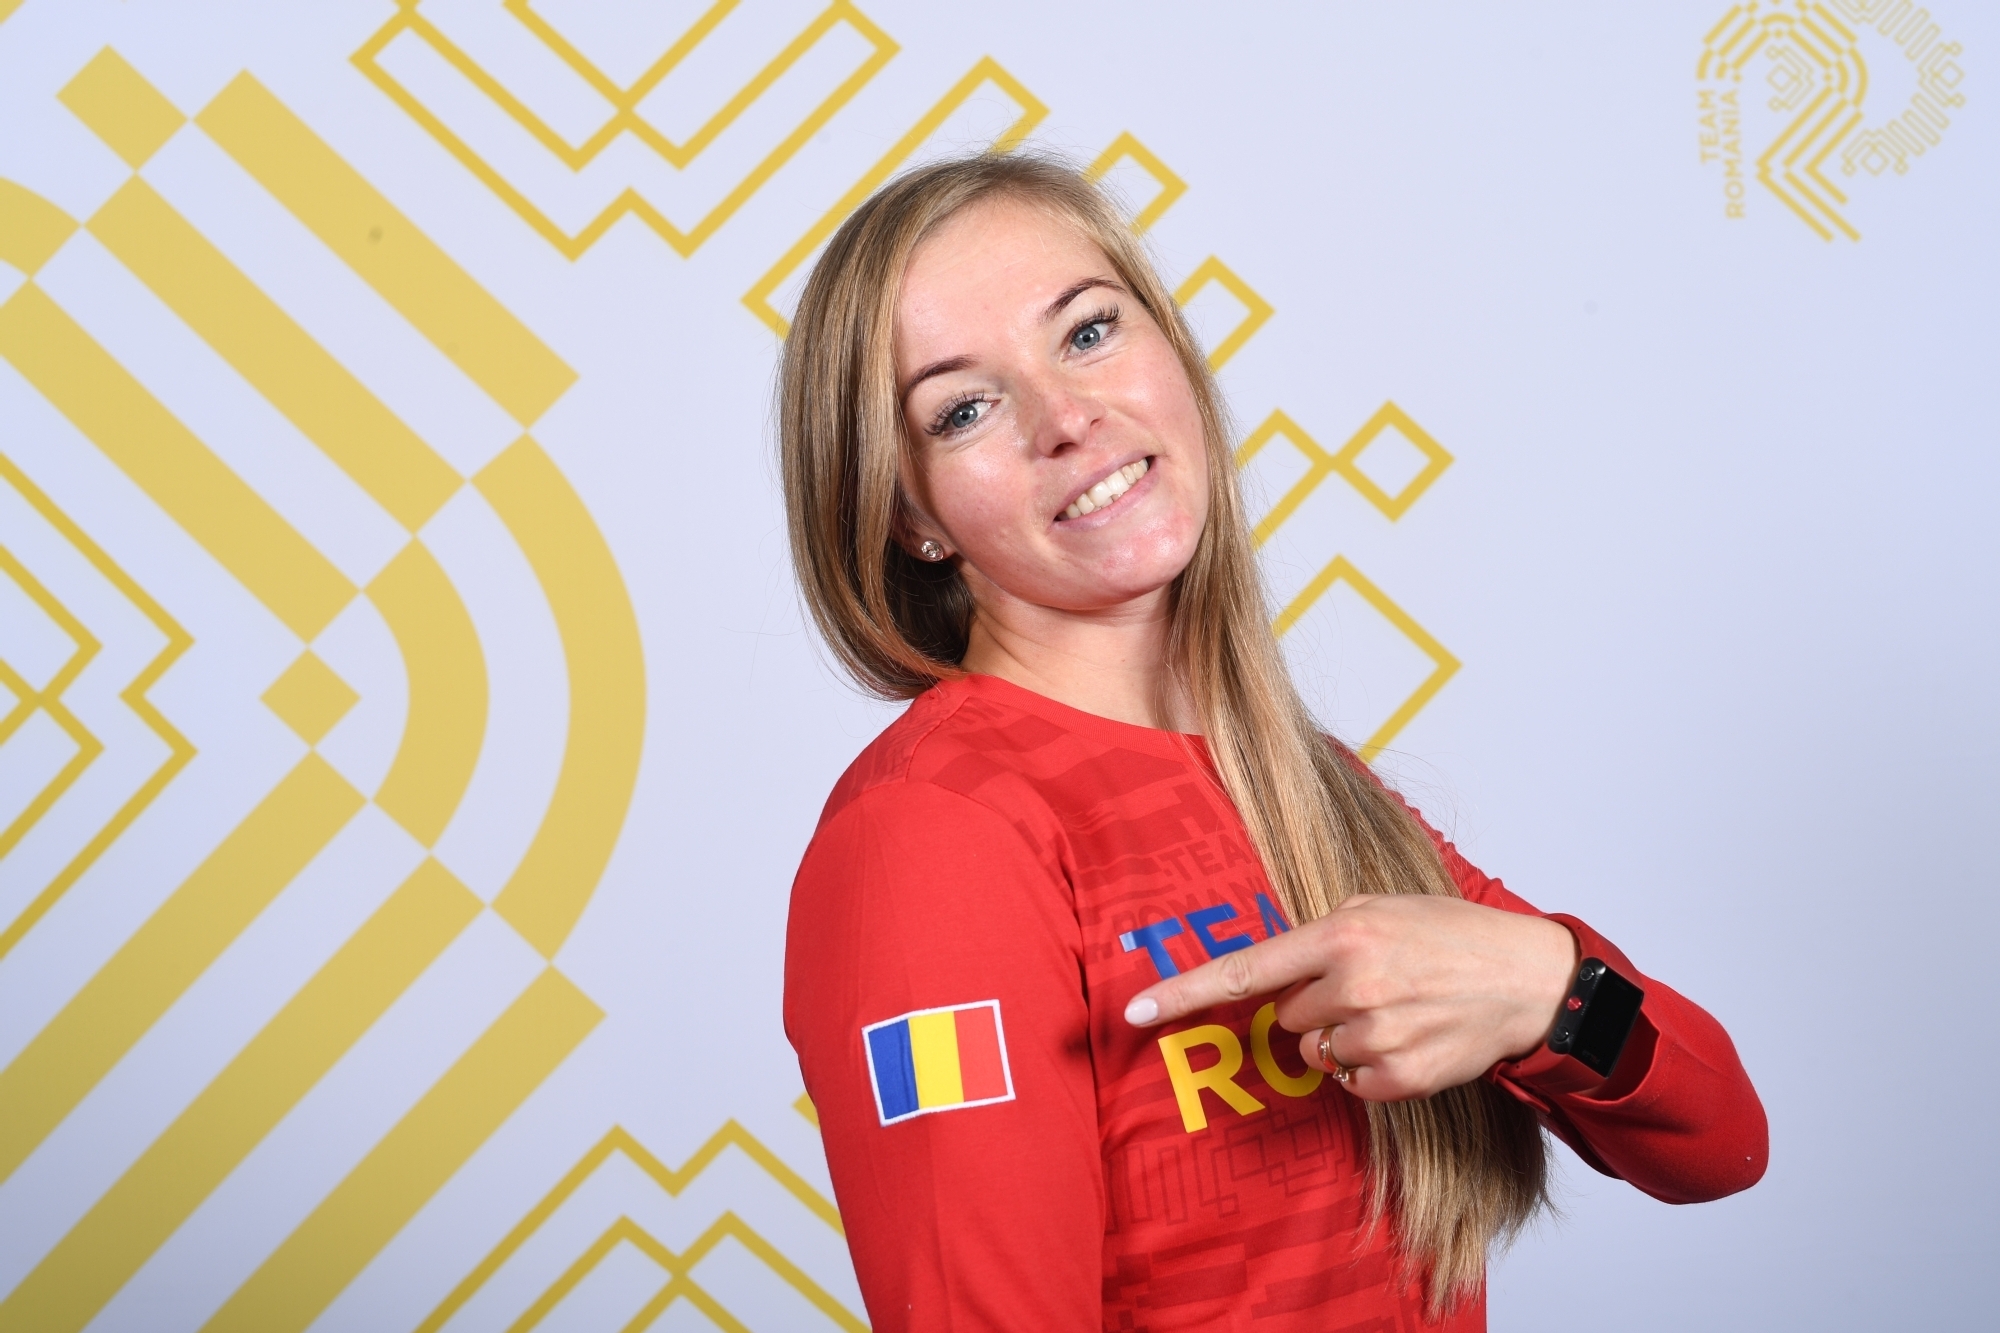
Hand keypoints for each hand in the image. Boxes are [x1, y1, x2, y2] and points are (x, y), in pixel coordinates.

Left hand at [1123, 895, 1578, 1101]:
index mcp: (1341, 935)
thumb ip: (1316, 937)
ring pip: (1315, 1053)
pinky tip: (1407, 1037)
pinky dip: (1370, 1068)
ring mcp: (1377, 1036)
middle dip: (1315, 1005)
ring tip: (1395, 1009)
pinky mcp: (1400, 1079)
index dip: (1183, 993)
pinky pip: (1350, 1083)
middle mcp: (1353, 986)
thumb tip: (1268, 979)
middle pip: (1287, 1017)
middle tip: (1370, 984)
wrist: (1527, 979)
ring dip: (1342, 1037)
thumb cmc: (1447, 936)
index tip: (1134, 1011)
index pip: (1244, 971)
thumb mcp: (1378, 908)